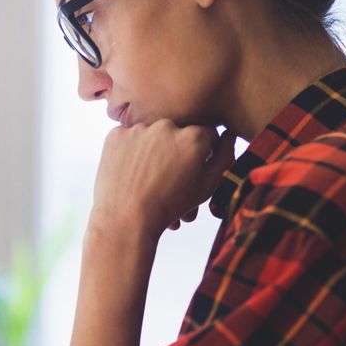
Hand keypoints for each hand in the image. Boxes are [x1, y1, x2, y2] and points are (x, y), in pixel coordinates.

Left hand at [91, 120, 236, 236]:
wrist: (126, 220)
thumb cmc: (169, 206)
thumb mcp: (205, 187)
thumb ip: (223, 158)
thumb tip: (229, 135)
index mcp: (195, 136)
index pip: (206, 134)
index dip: (201, 153)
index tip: (191, 168)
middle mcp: (167, 125)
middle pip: (178, 132)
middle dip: (176, 149)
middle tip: (167, 176)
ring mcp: (139, 128)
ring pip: (152, 133)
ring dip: (153, 148)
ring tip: (148, 177)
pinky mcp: (116, 134)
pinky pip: (128, 137)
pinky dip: (130, 150)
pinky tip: (131, 172)